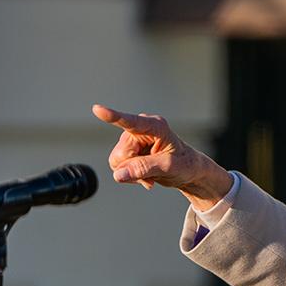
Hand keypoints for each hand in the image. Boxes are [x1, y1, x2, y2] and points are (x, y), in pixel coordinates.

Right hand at [91, 104, 233, 209]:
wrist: (188, 171)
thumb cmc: (184, 164)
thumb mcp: (168, 167)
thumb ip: (144, 169)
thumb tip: (118, 174)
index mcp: (155, 126)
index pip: (130, 122)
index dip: (112, 116)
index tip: (97, 109)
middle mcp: (140, 129)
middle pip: (121, 153)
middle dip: (133, 167)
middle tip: (152, 173)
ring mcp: (133, 140)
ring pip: (116, 161)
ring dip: (132, 173)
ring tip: (151, 174)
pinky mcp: (129, 150)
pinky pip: (118, 166)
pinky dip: (131, 175)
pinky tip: (146, 176)